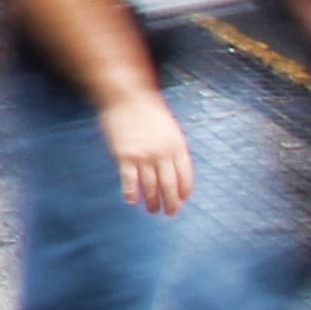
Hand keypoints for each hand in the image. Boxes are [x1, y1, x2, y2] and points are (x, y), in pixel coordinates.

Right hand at [102, 83, 194, 213]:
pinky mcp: (124, 156)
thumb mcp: (169, 127)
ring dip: (152, 201)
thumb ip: (172, 148)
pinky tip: (132, 200)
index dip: (184, 191)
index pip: (185, 176)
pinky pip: (129, 180)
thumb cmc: (147, 110)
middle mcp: (162, 153)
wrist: (126, 96)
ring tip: (152, 209)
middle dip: (171, 203)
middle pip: (169, 185)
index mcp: (177, 146)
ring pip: (150, 186)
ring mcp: (143, 155)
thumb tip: (174, 169)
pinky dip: (131, 192)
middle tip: (169, 213)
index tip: (181, 200)